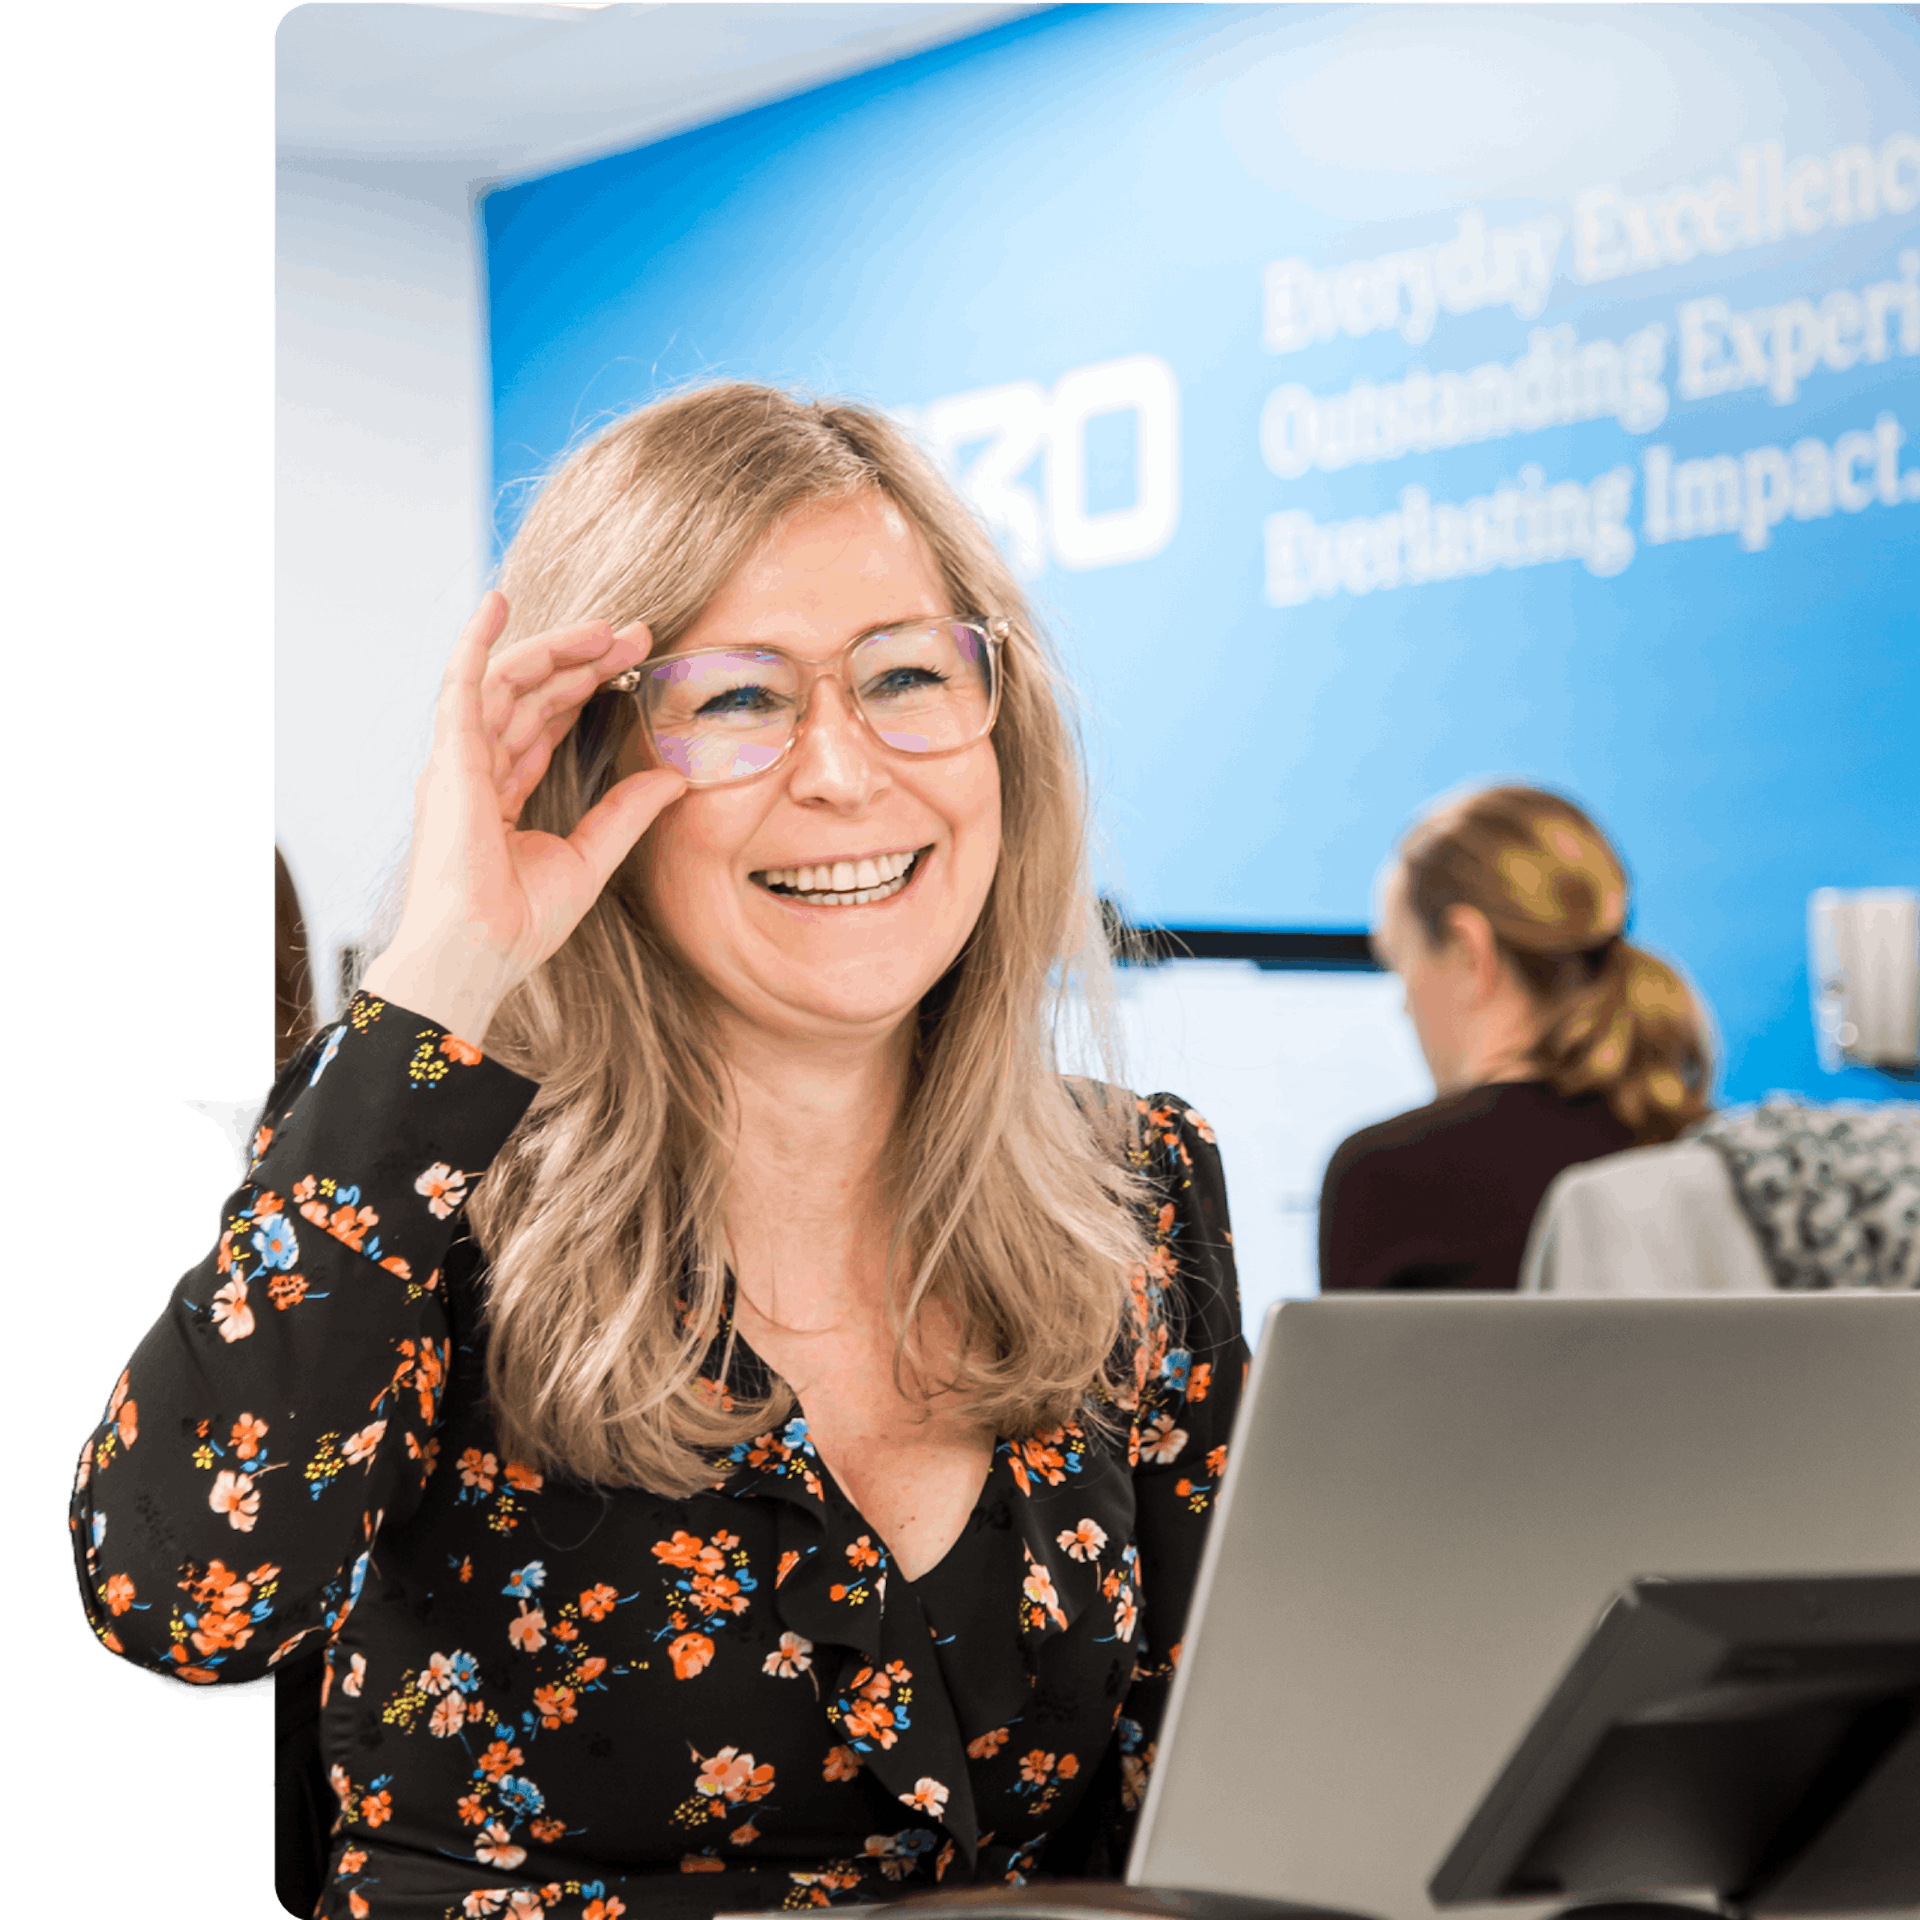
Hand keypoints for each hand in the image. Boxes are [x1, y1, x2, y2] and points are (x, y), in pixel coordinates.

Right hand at [360, 592, 686, 1043]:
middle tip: (637, 634)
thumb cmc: (518, 925)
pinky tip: (497, 604)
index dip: (589, 686)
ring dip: (556, 649)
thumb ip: (627, 813)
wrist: (478, 955)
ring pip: (508, 683)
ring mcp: (460, 762)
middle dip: (584, 660)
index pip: (548, 721)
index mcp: (503, 791)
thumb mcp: (590, 859)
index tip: (637, 661)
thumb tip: (675, 778)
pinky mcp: (450, 760)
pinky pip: (460, 687)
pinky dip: (476, 642)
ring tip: (607, 629)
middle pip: (533, 694)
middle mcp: (477, 768)